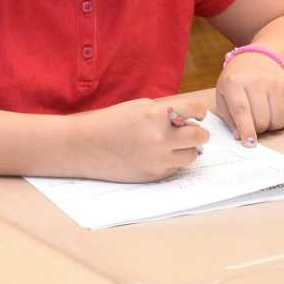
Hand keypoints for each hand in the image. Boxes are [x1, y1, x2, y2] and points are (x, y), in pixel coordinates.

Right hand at [69, 97, 210, 181]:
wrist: (83, 147)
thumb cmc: (109, 123)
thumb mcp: (137, 107)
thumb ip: (164, 111)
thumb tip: (188, 119)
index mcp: (155, 115)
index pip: (194, 109)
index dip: (199, 111)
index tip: (197, 114)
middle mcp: (159, 138)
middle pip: (200, 136)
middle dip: (199, 133)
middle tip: (190, 131)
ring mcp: (157, 159)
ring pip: (192, 155)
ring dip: (187, 149)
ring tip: (172, 145)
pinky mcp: (153, 175)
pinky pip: (175, 168)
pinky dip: (171, 161)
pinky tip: (155, 155)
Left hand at [215, 51, 283, 144]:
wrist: (256, 59)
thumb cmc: (236, 82)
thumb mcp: (224, 97)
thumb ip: (230, 118)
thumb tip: (240, 136)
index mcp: (234, 83)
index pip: (242, 110)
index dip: (247, 129)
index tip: (250, 143)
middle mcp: (256, 80)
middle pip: (262, 119)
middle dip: (258, 128)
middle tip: (253, 123)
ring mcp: (275, 82)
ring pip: (277, 120)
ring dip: (271, 126)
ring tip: (264, 116)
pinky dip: (283, 120)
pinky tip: (275, 113)